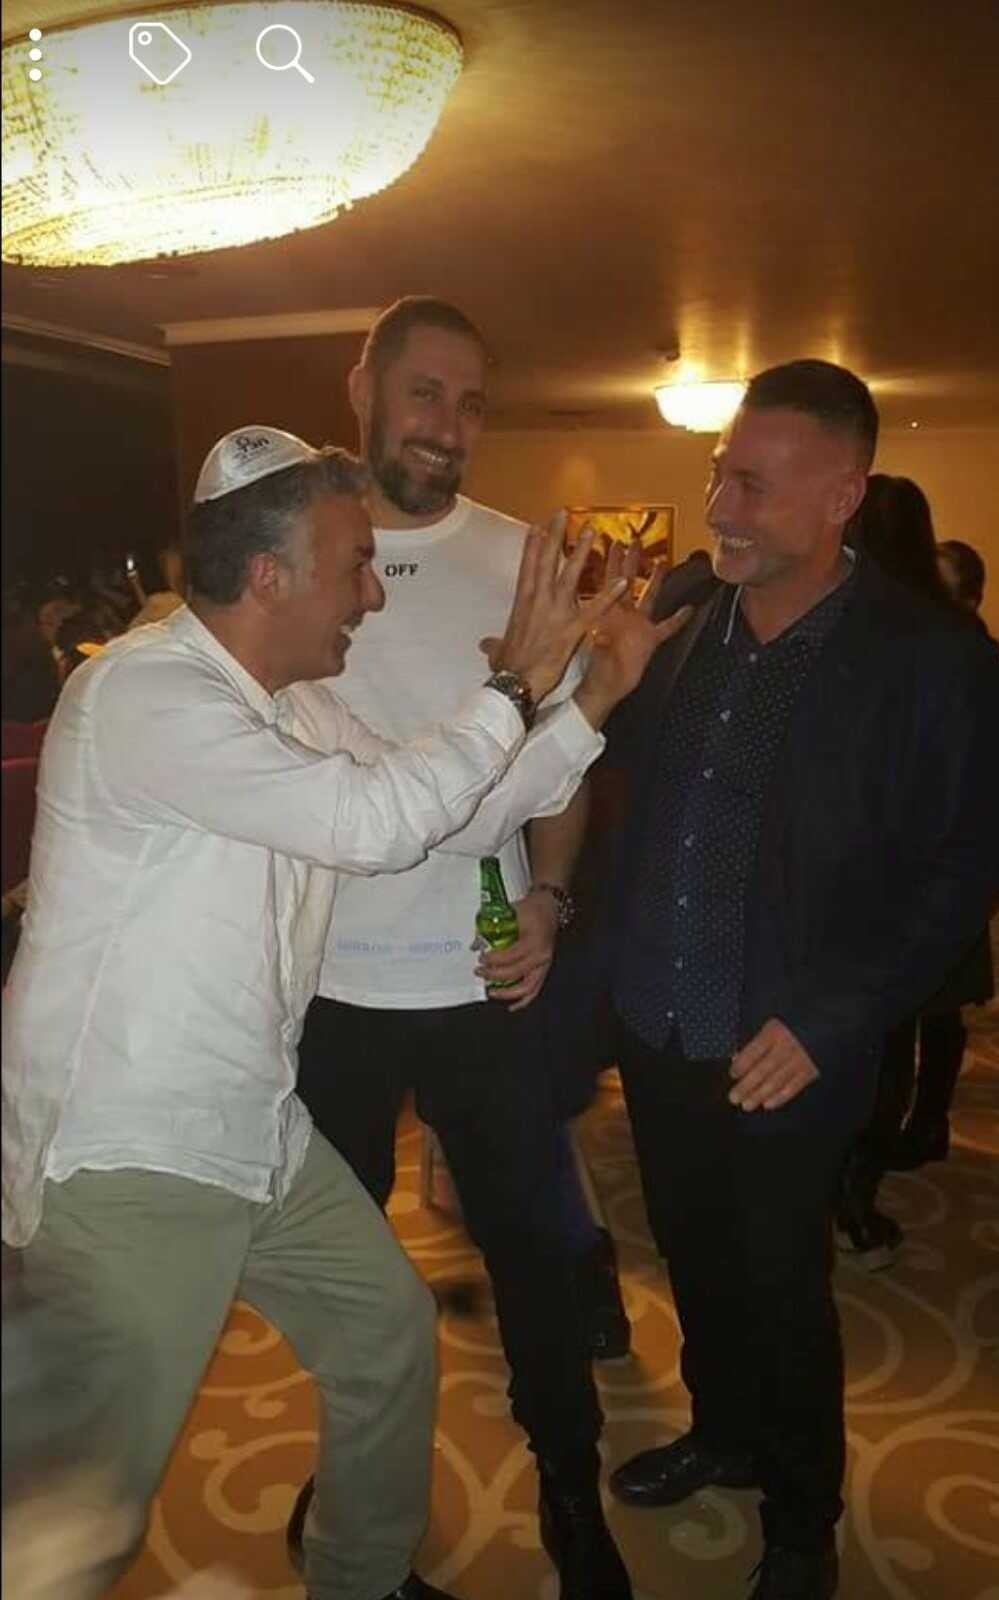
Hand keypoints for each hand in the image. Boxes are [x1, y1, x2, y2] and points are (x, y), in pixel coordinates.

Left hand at [475, 888, 558, 1010]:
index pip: (509, 956)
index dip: (492, 960)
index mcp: (533, 941)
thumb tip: (475, 944)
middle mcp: (540, 956)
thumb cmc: (531, 909)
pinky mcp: (544, 969)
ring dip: (507, 993)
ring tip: (491, 992)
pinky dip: (523, 1000)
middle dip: (494, 975)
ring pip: (526, 988)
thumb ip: (492, 927)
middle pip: (514, 973)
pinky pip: (535, 990)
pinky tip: (512, 1006)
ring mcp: (544, 965)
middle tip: (479, 972)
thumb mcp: (511, 912)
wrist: (550, 907)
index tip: (480, 958)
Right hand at [482, 514, 629, 703]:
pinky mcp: (573, 628)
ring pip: (571, 575)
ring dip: (582, 552)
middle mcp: (539, 601)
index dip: (533, 545)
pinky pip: (595, 608)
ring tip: (592, 531)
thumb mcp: (498, 651)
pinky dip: (609, 595)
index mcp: (522, 603)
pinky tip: (622, 582)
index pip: (528, 567)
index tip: (538, 526)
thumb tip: (485, 643)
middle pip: (547, 561)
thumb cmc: (507, 667)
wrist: (517, 682)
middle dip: (555, 536)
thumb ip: (495, 643)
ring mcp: (557, 612)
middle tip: (563, 514)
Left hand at [573, 544, 692, 727]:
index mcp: (608, 613)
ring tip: (662, 562)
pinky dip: (678, 618)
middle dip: (632, 561)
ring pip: (649, 596)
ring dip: (656, 580)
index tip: (613, 542)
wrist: (606, 688)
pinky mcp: (650, 640)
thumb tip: (599, 634)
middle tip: (635, 540)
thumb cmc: (597, 670)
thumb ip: (601, 642)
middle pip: (629, 581)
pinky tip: (689, 609)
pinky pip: (668, 626)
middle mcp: (624, 615)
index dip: (612, 562)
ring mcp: (638, 626)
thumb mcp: (598, 654)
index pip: (610, 581)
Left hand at [728, 1019, 819, 1110]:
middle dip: (747, 1086)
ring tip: (747, 1105)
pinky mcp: (810, 1071)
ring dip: (760, 1095)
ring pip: (776, 1081)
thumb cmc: (789, 1025)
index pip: (754, 1051)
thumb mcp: (770, 1025)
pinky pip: (793, 1087)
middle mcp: (786, 1047)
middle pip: (763, 1070)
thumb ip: (754, 1041)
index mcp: (774, 1032)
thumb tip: (737, 1059)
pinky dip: (780, 1097)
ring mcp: (799, 1060)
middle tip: (734, 1098)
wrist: (823, 1024)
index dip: (741, 1065)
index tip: (732, 1075)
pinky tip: (768, 1104)